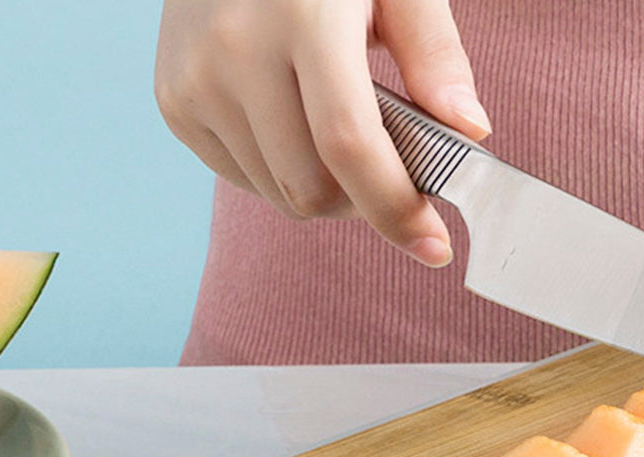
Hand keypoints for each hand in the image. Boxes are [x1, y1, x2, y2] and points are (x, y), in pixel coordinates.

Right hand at [154, 0, 490, 266]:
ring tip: (335, 133)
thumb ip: (435, 52)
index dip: (395, 207)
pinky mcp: (174, 102)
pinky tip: (290, 122)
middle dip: (362, 200)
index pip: (349, 144)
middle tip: (387, 167)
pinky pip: (243, 180)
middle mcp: (235, 50)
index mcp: (301, 14)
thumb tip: (469, 130)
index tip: (434, 246)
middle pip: (312, 190)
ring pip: (278, 196)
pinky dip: (279, 172)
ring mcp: (195, 81)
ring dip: (321, 189)